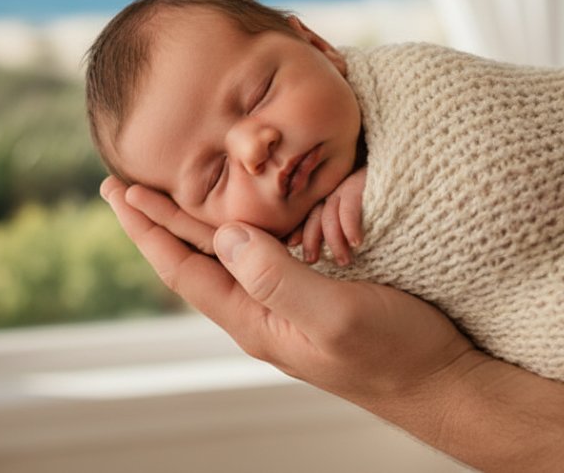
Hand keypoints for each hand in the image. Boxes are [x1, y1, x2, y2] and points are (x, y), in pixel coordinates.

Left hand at [100, 176, 475, 411]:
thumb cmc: (396, 355)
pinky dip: (242, 222)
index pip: (183, 268)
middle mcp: (264, 310)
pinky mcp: (319, 291)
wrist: (446, 382)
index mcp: (255, 319)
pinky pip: (264, 251)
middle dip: (158, 218)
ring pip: (227, 253)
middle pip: (195, 257)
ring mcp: (289, 303)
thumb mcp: (335, 316)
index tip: (118, 189)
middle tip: (123, 181)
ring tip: (168, 189)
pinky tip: (243, 208)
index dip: (148, 228)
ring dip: (195, 219)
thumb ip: (278, 278)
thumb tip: (226, 235)